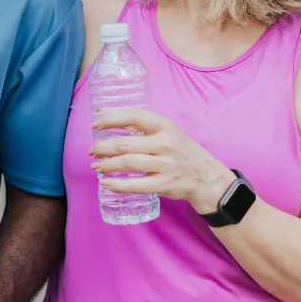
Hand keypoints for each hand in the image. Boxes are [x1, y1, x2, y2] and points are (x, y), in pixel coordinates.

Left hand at [89, 109, 234, 214]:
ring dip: (107, 165)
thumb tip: (111, 120)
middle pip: (125, 144)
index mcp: (164, 126)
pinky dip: (119, 185)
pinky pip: (137, 185)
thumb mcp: (169, 132)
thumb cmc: (183, 152)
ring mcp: (165, 165)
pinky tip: (107, 183)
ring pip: (128, 163)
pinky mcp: (164, 184)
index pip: (134, 116)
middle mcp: (165, 143)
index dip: (111, 118)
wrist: (208, 178)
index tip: (95, 122)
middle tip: (92, 151)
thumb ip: (146, 128)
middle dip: (103, 147)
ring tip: (96, 166)